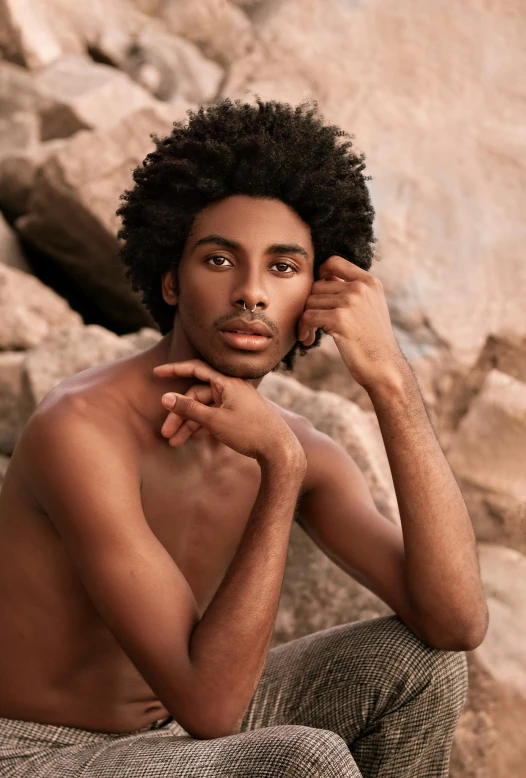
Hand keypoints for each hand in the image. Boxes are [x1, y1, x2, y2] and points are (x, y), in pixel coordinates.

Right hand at [152, 359, 304, 463]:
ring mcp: (235, 402)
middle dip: (179, 413)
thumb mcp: (215, 420)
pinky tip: (190, 439)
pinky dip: (202, 426)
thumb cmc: (250, 431)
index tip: (156, 373)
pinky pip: (214, 416)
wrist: (279, 450)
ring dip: (188, 424)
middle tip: (166, 432)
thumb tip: (165, 397)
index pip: (195, 369)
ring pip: (204, 408)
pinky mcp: (238, 415)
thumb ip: (189, 408)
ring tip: (174, 442)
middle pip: (197, 395)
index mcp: (227, 382)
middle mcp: (231, 388)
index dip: (174, 370)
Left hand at [297, 255, 405, 390]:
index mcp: (369, 281)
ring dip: (306, 319)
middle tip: (311, 324)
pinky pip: (308, 316)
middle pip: (317, 286)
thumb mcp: (370, 307)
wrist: (384, 366)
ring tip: (311, 333)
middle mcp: (360, 287)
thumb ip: (351, 291)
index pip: (334, 262)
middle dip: (311, 305)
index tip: (317, 293)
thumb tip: (322, 278)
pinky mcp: (340, 319)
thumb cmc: (373, 341)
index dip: (320, 274)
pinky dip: (304, 328)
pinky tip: (308, 339)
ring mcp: (351, 302)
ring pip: (310, 301)